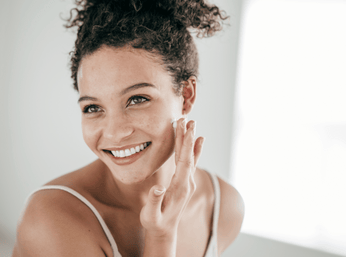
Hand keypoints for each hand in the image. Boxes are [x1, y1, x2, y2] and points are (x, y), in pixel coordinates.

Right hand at [140, 119, 204, 237]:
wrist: (164, 231)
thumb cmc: (155, 222)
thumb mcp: (151, 215)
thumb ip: (154, 201)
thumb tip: (158, 188)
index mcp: (179, 187)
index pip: (184, 161)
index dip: (185, 144)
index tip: (185, 128)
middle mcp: (187, 183)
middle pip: (188, 155)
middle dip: (187, 136)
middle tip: (186, 118)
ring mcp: (188, 182)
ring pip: (189, 157)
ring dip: (190, 140)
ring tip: (191, 124)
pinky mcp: (185, 182)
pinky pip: (190, 162)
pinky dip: (194, 150)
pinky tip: (198, 140)